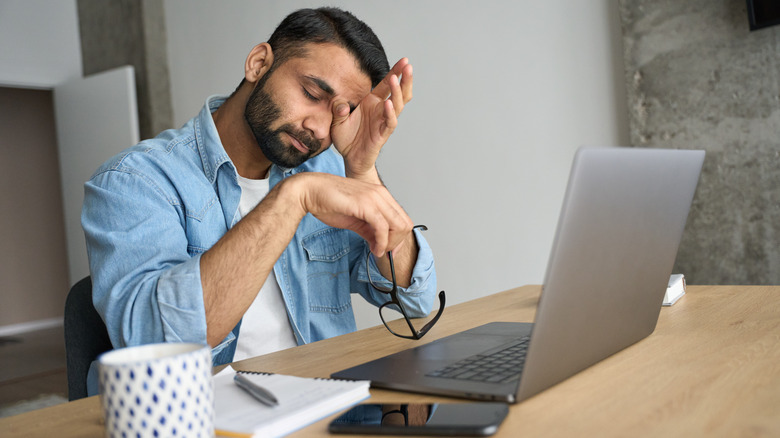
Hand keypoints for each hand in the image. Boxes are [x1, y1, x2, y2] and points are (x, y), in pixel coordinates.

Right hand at [289, 173, 412, 255]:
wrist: (309, 191)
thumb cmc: (328, 202)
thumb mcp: (355, 219)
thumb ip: (369, 230)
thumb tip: (379, 244)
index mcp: (380, 195)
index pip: (402, 218)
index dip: (399, 238)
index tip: (390, 250)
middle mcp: (381, 194)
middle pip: (405, 223)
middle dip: (397, 243)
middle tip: (383, 252)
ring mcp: (374, 198)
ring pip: (398, 226)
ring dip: (390, 244)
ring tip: (377, 251)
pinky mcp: (366, 204)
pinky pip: (382, 227)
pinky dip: (381, 242)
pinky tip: (374, 249)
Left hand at [330, 58, 413, 181]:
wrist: (349, 158)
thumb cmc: (346, 138)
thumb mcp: (336, 120)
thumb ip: (337, 110)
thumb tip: (339, 104)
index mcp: (372, 102)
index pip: (386, 84)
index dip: (395, 72)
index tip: (404, 60)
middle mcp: (380, 110)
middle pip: (398, 92)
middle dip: (404, 79)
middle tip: (408, 65)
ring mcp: (383, 121)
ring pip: (397, 105)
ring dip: (397, 92)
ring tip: (396, 79)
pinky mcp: (382, 134)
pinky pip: (390, 122)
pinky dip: (389, 113)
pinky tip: (387, 103)